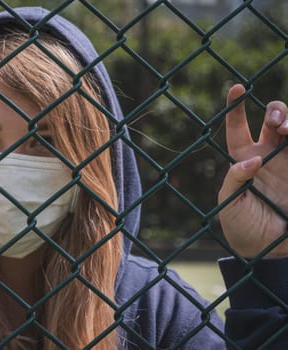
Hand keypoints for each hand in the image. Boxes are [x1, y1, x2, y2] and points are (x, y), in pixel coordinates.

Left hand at [218, 84, 287, 257]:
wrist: (267, 249)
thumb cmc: (241, 226)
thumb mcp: (229, 204)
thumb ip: (234, 180)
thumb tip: (252, 161)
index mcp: (243, 158)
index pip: (237, 127)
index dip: (235, 108)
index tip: (236, 88)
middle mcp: (268, 155)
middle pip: (273, 119)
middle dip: (277, 111)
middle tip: (277, 124)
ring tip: (287, 130)